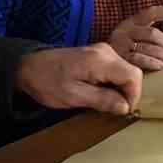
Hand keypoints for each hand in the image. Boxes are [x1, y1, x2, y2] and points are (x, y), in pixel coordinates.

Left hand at [16, 43, 142, 115]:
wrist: (29, 66)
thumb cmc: (48, 82)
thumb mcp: (73, 96)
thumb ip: (102, 100)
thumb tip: (125, 107)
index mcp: (100, 60)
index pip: (133, 76)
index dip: (133, 96)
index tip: (124, 111)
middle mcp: (106, 51)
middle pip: (132, 72)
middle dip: (128, 93)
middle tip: (115, 110)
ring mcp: (103, 51)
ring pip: (126, 71)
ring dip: (121, 89)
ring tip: (108, 103)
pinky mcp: (99, 54)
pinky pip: (117, 69)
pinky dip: (115, 83)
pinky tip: (103, 93)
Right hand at [107, 5, 162, 71]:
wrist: (96, 64)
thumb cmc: (123, 52)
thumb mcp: (133, 38)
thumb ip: (149, 37)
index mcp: (130, 23)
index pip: (150, 13)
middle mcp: (124, 31)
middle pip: (152, 34)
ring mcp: (120, 45)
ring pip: (146, 47)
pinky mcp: (118, 58)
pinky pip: (138, 59)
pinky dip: (151, 62)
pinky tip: (161, 66)